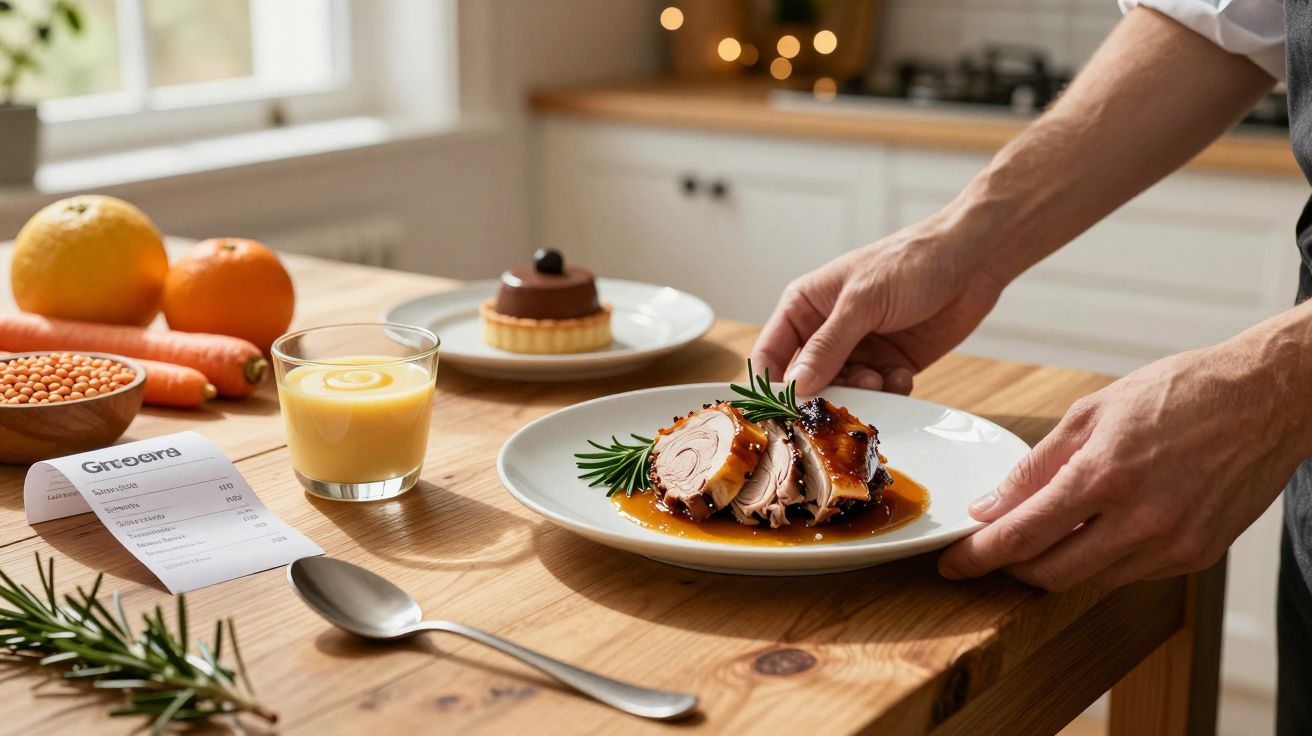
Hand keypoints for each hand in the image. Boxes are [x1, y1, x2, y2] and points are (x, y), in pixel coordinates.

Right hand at [750, 219, 1004, 395]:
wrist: (972, 260)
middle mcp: (825, 331)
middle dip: (823, 395)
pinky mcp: (888, 365)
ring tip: (881, 377)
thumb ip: (828, 346)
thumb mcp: (863, 301)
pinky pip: (876, 393)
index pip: (770, 354)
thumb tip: (795, 387)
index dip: (772, 386)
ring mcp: (858, 350)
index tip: (784, 412)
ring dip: (860, 394)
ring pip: (842, 392)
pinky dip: (888, 392)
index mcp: (805, 306)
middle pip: (805, 382)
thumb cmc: (911, 262)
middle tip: (841, 405)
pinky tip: (903, 375)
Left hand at [937, 337, 1307, 590]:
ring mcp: (1172, 545)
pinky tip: (1090, 533)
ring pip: (1088, 581)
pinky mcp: (1196, 557)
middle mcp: (1140, 521)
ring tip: (1033, 540)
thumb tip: (991, 505)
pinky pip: (1127, 574)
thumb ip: (1036, 466)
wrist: (1266, 399)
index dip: (979, 556)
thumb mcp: (1093, 412)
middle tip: (985, 556)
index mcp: (1106, 476)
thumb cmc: (1181, 392)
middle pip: (1049, 574)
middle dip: (1008, 570)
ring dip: (1052, 567)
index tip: (953, 562)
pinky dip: (1098, 560)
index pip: (1023, 535)